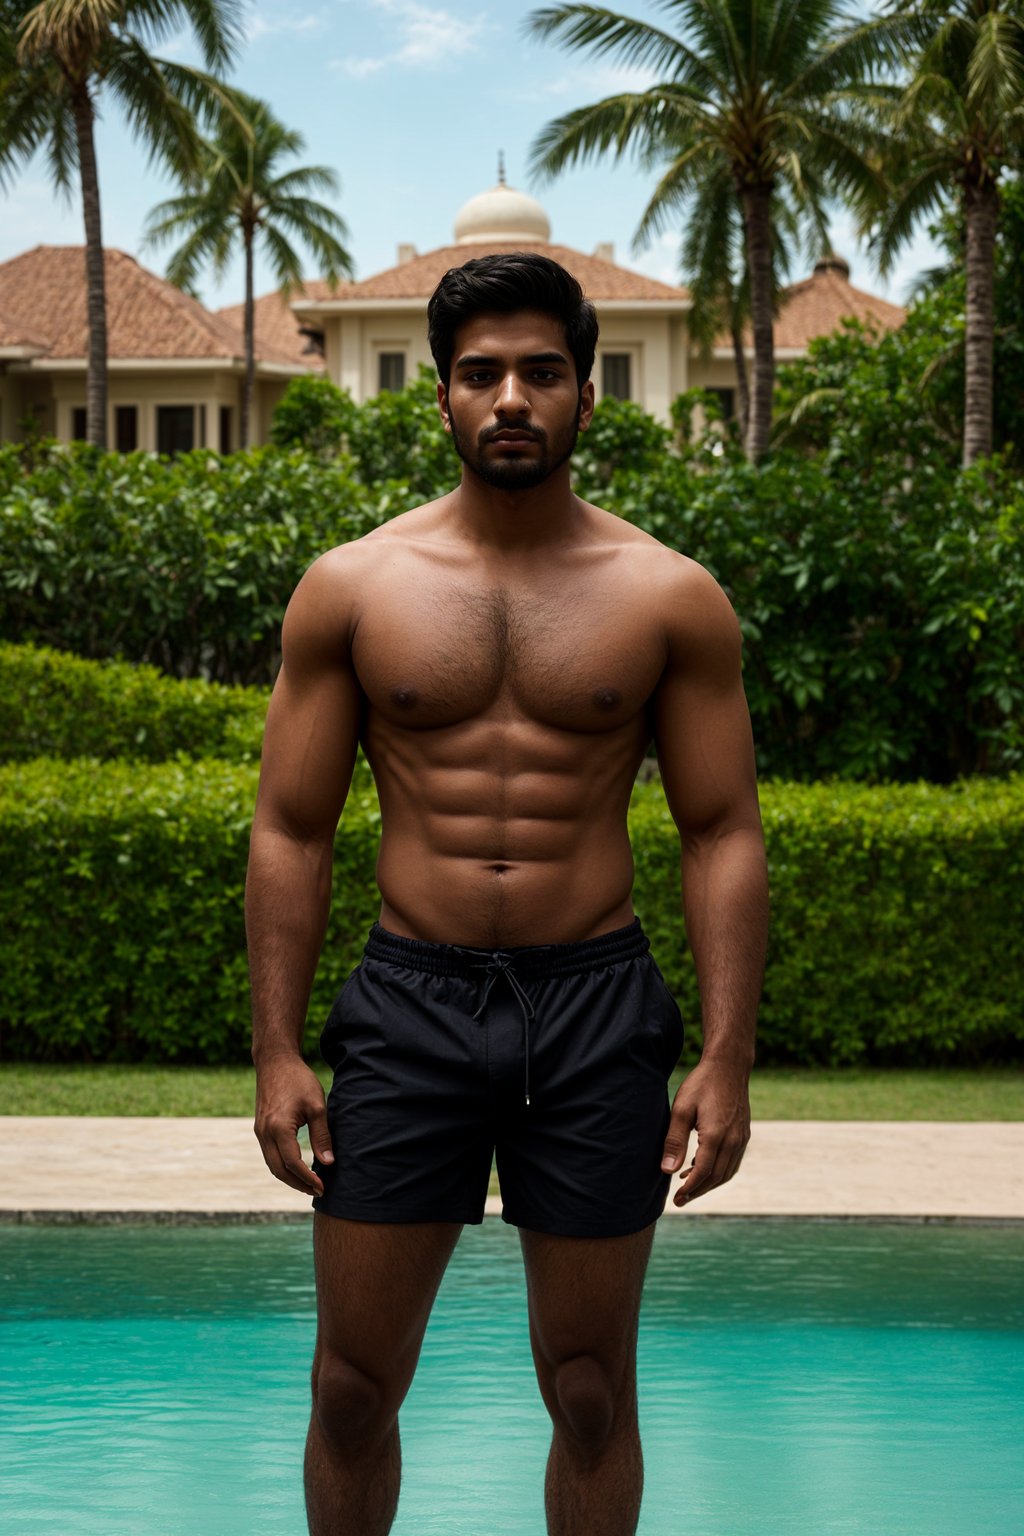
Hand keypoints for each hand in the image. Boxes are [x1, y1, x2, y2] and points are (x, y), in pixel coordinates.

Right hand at [254, 1055, 333, 1197]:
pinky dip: (282, 1166)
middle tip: (317, 1191)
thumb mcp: (317, 1106)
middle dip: (298, 1184)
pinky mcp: (260, 1128)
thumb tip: (329, 1162)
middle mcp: (264, 1133)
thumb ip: (322, 1135)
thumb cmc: (298, 1080)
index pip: (293, 1164)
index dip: (308, 1178)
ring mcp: (259, 1131)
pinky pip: (269, 1154)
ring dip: (289, 1178)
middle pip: (279, 1170)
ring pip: (272, 1165)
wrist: (275, 1062)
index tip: (322, 1186)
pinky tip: (296, 1168)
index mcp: (278, 1129)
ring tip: (308, 1184)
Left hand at [660, 1057, 750, 1206]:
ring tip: (688, 1186)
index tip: (676, 1200)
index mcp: (717, 1136)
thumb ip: (674, 1141)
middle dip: (698, 1191)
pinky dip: (719, 1171)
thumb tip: (667, 1170)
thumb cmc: (701, 1084)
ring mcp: (741, 1138)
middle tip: (680, 1200)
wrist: (729, 1066)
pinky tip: (703, 1167)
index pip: (703, 1173)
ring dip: (708, 1184)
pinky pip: (733, 1162)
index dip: (689, 1189)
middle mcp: (734, 1141)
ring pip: (727, 1172)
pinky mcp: (744, 1134)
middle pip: (716, 1178)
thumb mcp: (681, 1109)